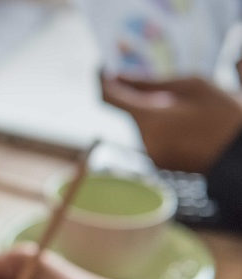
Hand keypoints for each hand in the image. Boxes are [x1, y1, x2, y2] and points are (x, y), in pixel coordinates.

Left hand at [101, 75, 241, 172]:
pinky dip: (160, 125)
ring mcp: (151, 155)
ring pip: (140, 124)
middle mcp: (144, 140)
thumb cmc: (223, 114)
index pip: (109, 98)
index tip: (104, 68)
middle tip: (159, 82)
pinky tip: (185, 121)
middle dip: (136, 95)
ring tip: (184, 105)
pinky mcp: (160, 163)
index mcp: (150, 120)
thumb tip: (119, 77)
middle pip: (128, 111)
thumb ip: (150, 82)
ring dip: (152, 110)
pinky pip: (151, 138)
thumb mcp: (191, 86)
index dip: (102, 80)